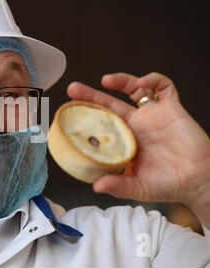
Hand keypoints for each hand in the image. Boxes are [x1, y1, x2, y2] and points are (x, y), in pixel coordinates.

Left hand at [67, 72, 209, 207]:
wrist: (199, 182)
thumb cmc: (168, 185)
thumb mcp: (138, 188)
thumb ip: (118, 186)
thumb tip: (95, 186)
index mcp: (125, 140)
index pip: (101, 123)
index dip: (87, 116)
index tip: (70, 114)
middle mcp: (136, 124)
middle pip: (110, 103)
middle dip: (91, 95)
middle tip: (73, 89)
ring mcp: (153, 115)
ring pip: (134, 89)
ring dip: (120, 80)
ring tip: (106, 80)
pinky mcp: (173, 109)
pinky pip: (164, 88)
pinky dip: (154, 80)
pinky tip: (144, 82)